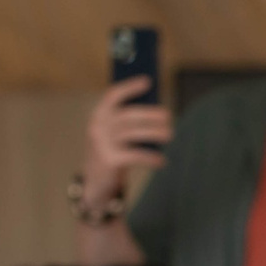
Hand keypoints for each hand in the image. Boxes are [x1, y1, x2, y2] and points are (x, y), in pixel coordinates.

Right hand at [81, 80, 173, 207]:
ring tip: (169, 134)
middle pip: (128, 115)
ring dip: (154, 133)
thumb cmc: (112, 152)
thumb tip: (157, 110)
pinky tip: (161, 161)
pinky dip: (151, 157)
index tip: (148, 81)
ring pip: (133, 133)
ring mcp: (102, 144)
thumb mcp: (115, 134)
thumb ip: (128, 121)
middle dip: (150, 114)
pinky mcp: (109, 160)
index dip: (130, 87)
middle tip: (168, 116)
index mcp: (99, 116)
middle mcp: (98, 127)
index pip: (113, 95)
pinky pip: (135, 155)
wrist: (95, 183)